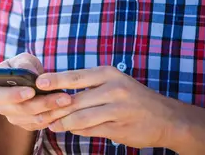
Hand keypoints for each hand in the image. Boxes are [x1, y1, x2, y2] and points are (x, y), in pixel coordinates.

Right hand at [0, 53, 72, 131]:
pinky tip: (65, 109)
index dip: (15, 95)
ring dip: (52, 111)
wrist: (30, 79)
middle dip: (42, 103)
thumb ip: (24, 64)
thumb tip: (29, 74)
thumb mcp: (23, 60)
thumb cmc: (24, 67)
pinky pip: (40, 125)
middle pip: (20, 110)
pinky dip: (54, 118)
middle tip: (62, 97)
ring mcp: (14, 118)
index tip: (31, 91)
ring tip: (67, 101)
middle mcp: (2, 107)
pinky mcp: (27, 124)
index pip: (0, 96)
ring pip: (33, 119)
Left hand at [35, 66, 178, 148]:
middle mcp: (113, 90)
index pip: (76, 76)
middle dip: (54, 107)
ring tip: (52, 124)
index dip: (55, 80)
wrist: (166, 118)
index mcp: (108, 74)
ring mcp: (117, 110)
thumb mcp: (113, 83)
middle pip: (74, 100)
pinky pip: (90, 130)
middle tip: (39, 111)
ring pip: (80, 118)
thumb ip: (87, 86)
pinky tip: (70, 129)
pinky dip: (77, 130)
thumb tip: (56, 90)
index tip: (38, 83)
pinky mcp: (119, 128)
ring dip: (63, 122)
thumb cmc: (132, 97)